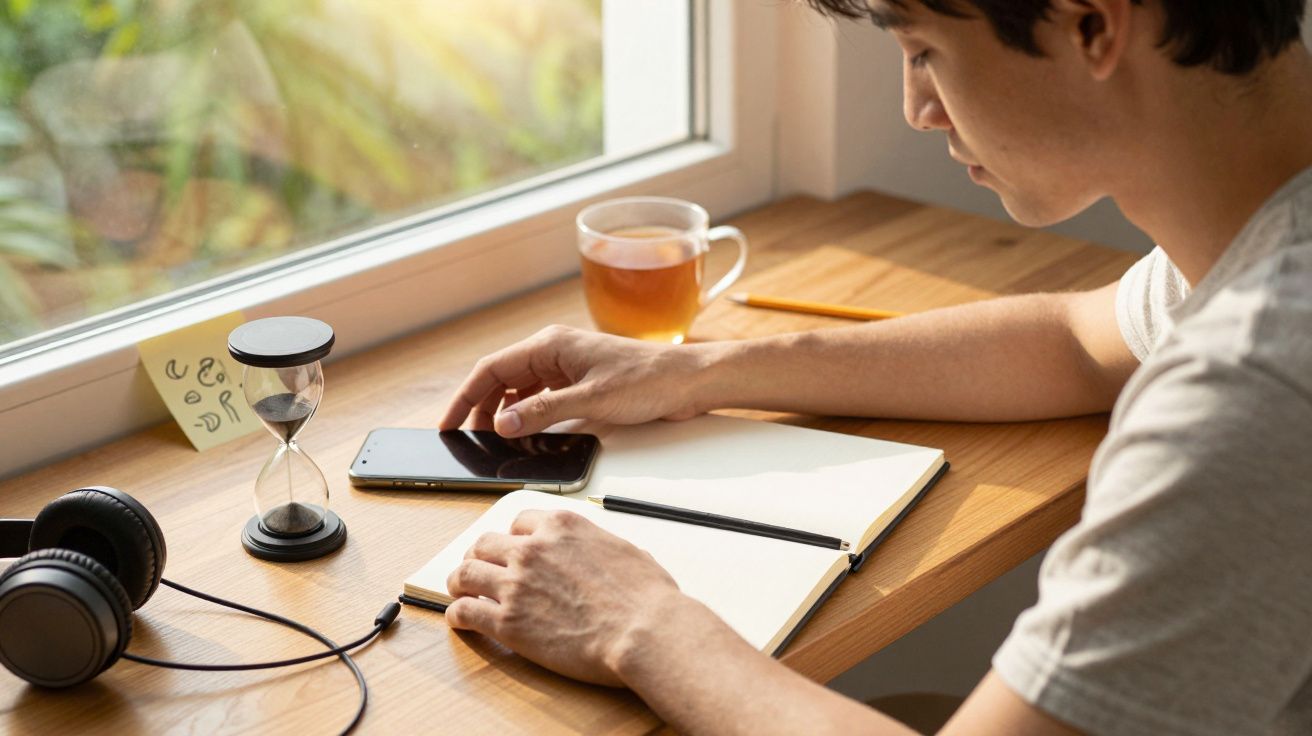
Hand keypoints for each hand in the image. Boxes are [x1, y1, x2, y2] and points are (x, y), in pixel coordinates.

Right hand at [439, 325, 712, 436]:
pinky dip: (529, 414)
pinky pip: (543, 398)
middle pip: (502, 378)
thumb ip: (544, 412)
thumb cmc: (649, 379)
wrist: (689, 380)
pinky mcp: (582, 384)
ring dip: (506, 412)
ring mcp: (568, 368)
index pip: (492, 369)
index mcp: (551, 345)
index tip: (449, 422)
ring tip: (494, 439)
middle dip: (482, 407)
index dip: (465, 397)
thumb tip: (504, 424)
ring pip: (521, 389)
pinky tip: (527, 433)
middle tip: (468, 438)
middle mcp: (555, 353)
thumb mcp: (591, 400)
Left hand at [444, 509, 689, 685]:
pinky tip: (460, 619)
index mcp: (562, 526)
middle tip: (480, 568)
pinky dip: (458, 614)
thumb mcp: (627, 551)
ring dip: (460, 580)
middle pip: (485, 544)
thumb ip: (601, 547)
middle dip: (480, 556)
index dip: (513, 538)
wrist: (643, 631)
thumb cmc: (646, 597)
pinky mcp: (507, 621)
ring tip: (459, 590)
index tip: (512, 550)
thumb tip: (606, 555)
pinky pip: (465, 611)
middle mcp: (532, 549)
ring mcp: (516, 584)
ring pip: (466, 573)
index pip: (519, 522)